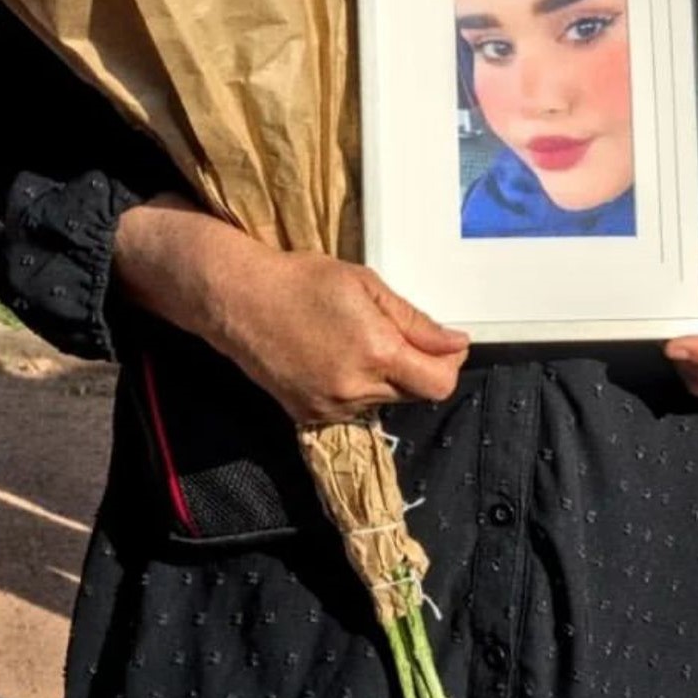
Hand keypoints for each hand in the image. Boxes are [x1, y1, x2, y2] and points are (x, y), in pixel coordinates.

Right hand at [115, 199, 469, 423]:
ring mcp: (331, 408)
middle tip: (395, 332)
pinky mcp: (309, 416)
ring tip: (357, 340)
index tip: (443, 342)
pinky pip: (354, 409)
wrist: (240, 300)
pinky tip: (335, 357)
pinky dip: (358, 388)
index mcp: (377, 353)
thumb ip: (415, 321)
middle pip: (416, 393)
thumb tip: (457, 344)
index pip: (440, 384)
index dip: (449, 363)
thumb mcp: (366, 286)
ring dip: (387, 378)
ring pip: (385, 401)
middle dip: (418, 366)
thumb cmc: (304, 281)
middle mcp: (357, 389)